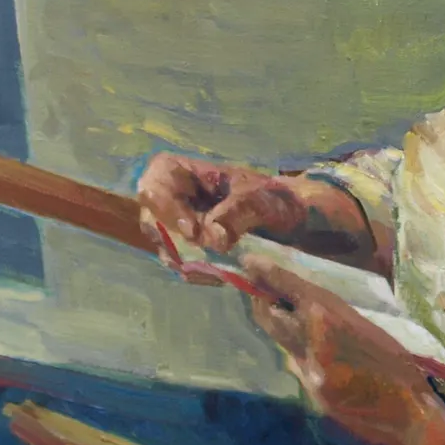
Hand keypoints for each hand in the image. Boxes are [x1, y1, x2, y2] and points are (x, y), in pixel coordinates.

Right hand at [135, 154, 308, 261]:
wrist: (291, 221)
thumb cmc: (273, 198)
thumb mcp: (260, 200)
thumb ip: (237, 213)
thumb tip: (214, 239)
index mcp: (186, 172)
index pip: (155, 182)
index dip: (165, 207)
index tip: (193, 231)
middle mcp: (175, 198)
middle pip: (152, 219)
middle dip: (178, 240)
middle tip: (210, 253)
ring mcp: (179, 226)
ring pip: (165, 246)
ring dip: (190, 260)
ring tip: (221, 266)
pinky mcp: (189, 250)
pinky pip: (181, 264)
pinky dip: (199, 271)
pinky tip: (223, 273)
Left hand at [240, 258, 443, 444]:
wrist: (410, 416)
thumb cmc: (400, 366)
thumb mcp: (369, 329)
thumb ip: (331, 320)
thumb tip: (302, 312)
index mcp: (331, 319)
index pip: (288, 289)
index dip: (266, 273)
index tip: (249, 261)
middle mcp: (311, 344)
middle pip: (270, 317)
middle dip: (262, 301)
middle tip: (259, 288)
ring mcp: (307, 372)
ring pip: (284, 345)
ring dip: (287, 331)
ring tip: (300, 323)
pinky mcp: (311, 395)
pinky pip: (301, 369)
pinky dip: (307, 360)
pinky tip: (328, 361)